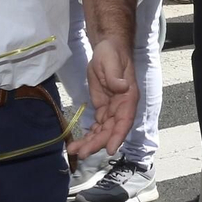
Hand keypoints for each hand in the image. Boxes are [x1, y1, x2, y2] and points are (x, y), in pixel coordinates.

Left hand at [68, 36, 138, 158]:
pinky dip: (88, 136)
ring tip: (73, 151)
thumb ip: (115, 76)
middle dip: (97, 143)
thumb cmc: (112, 54)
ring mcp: (111, 110)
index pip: (124, 121)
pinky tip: (77, 144)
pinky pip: (96, 127)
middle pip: (110, 131)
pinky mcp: (102, 108)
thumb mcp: (111, 62)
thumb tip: (121, 87)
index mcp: (128, 98)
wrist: (106, 49)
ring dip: (89, 143)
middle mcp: (121, 108)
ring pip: (102, 132)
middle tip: (81, 153)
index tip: (109, 149)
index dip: (117, 136)